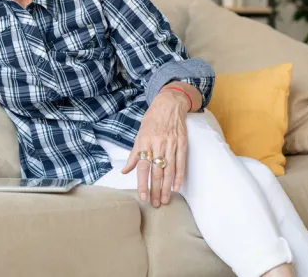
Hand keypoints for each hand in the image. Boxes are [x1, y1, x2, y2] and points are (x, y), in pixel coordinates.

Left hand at [121, 90, 190, 207]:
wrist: (169, 104)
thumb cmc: (152, 120)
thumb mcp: (139, 134)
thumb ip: (134, 154)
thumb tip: (125, 171)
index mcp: (144, 142)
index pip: (142, 167)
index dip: (142, 183)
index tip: (142, 197)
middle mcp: (158, 144)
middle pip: (156, 171)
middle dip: (155, 190)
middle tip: (155, 204)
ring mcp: (171, 144)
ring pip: (169, 170)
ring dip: (167, 187)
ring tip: (165, 200)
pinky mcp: (182, 143)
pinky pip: (181, 163)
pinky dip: (179, 177)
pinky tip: (177, 188)